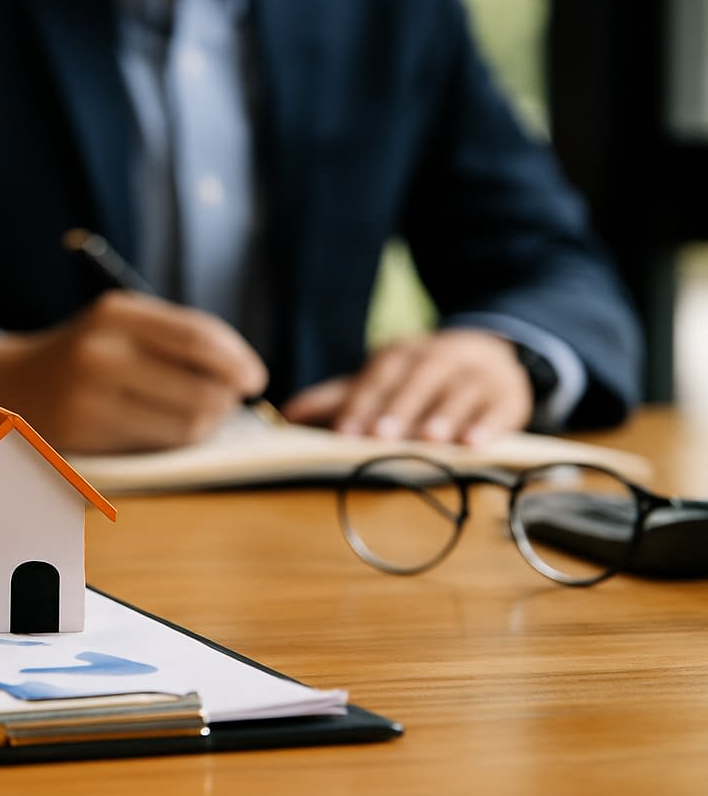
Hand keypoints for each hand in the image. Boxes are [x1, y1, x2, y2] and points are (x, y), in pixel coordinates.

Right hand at [0, 290, 267, 453]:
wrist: (8, 386)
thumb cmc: (82, 356)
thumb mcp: (118, 326)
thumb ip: (175, 339)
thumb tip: (242, 376)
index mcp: (115, 313)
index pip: (198, 339)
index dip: (237, 361)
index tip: (254, 378)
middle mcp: (100, 351)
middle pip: (201, 388)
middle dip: (225, 401)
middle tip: (228, 405)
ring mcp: (90, 396)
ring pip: (185, 424)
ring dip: (205, 427)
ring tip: (200, 419)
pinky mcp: (85, 435)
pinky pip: (156, 447)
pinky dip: (174, 444)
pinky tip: (167, 433)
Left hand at [280, 328, 532, 444]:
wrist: (490, 352)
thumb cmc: (420, 377)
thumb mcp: (381, 380)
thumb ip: (338, 397)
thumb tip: (287, 415)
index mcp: (401, 355)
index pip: (378, 376)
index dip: (362, 402)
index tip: (345, 431)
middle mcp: (439, 358)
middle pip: (417, 381)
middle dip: (398, 408)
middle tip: (380, 436)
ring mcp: (476, 374)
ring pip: (459, 392)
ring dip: (444, 415)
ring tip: (429, 440)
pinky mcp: (508, 394)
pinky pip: (500, 408)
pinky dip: (488, 425)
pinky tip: (475, 443)